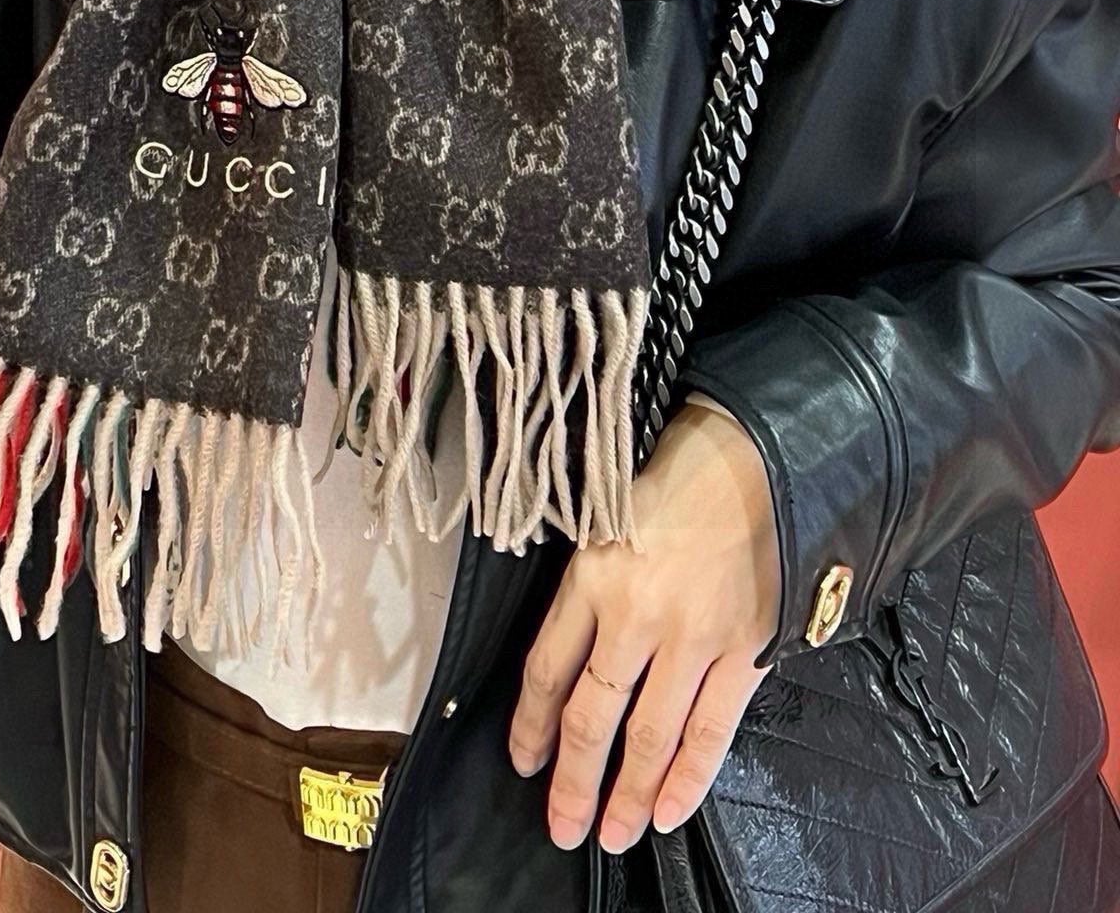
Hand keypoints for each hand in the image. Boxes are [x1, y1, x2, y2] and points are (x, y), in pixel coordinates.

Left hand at [508, 398, 781, 853]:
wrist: (759, 450)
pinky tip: (668, 811)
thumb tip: (576, 644)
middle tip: (562, 825)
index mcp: (592, 572)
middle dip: (574, 781)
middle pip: (591, 718)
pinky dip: (688, 777)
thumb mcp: (610, 510)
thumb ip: (592, 578)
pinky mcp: (744, 647)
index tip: (525, 760)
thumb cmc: (684, 467)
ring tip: (612, 834)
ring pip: (648, 735)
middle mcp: (634, 612)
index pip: (546, 668)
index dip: (531, 724)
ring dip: (626, 793)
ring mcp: (692, 636)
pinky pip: (711, 729)